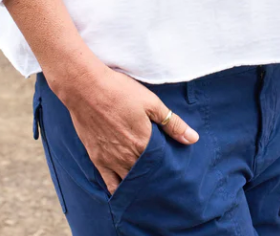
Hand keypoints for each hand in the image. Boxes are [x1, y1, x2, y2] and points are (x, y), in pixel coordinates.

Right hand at [61, 64, 199, 196]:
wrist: (86, 88)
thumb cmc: (120, 91)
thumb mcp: (151, 102)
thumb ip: (172, 123)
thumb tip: (193, 139)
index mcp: (144, 144)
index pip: (162, 166)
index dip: (169, 169)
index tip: (177, 172)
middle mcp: (128, 157)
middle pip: (147, 177)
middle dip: (156, 179)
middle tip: (164, 179)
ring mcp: (111, 161)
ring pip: (130, 183)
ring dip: (140, 185)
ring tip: (149, 185)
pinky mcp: (97, 159)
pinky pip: (110, 184)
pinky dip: (120, 190)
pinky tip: (127, 191)